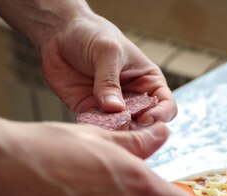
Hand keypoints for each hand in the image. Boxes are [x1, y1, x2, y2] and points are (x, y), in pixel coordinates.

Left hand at [40, 14, 176, 125]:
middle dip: (138, 129)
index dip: (161, 115)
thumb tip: (116, 109)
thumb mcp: (107, 51)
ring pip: (122, 129)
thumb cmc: (92, 34)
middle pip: (146, 124)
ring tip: (107, 129)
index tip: (145, 118)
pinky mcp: (91, 111)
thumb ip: (110, 81)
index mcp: (148, 81)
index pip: (166, 105)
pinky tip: (91, 126)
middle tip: (125, 127)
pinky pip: (98, 127)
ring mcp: (113, 107)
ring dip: (117, 132)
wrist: (59, 32)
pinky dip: (97, 130)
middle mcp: (134, 97)